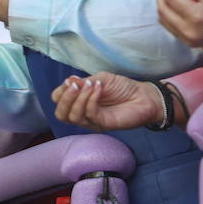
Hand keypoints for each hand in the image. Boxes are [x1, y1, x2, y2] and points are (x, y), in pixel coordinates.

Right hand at [51, 73, 166, 130]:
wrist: (144, 96)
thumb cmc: (123, 88)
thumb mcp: (101, 79)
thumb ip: (84, 82)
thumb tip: (68, 82)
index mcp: (79, 101)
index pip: (58, 102)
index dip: (60, 92)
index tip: (71, 81)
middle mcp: (83, 113)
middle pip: (60, 114)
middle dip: (64, 99)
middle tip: (75, 85)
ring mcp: (92, 121)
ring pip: (72, 116)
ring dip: (78, 98)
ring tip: (89, 85)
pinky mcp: (103, 124)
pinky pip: (89, 114)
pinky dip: (90, 99)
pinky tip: (98, 88)